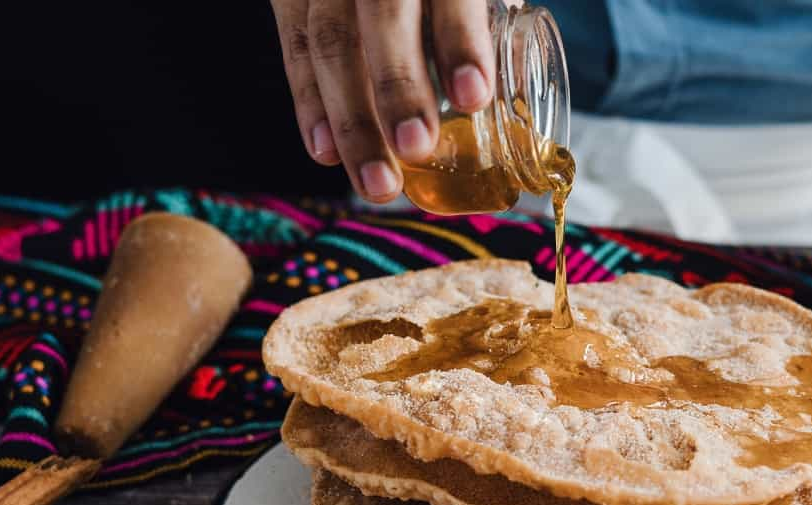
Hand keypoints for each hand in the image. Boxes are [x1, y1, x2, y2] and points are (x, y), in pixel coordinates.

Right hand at [270, 0, 495, 201]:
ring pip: (329, 42)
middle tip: (416, 146)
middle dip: (398, 86)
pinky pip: (293, 49)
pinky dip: (309, 106)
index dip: (461, 41)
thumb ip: (495, 26)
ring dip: (352, 120)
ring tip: (378, 181)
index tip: (473, 98)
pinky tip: (326, 152)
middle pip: (382, 15)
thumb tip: (519, 97)